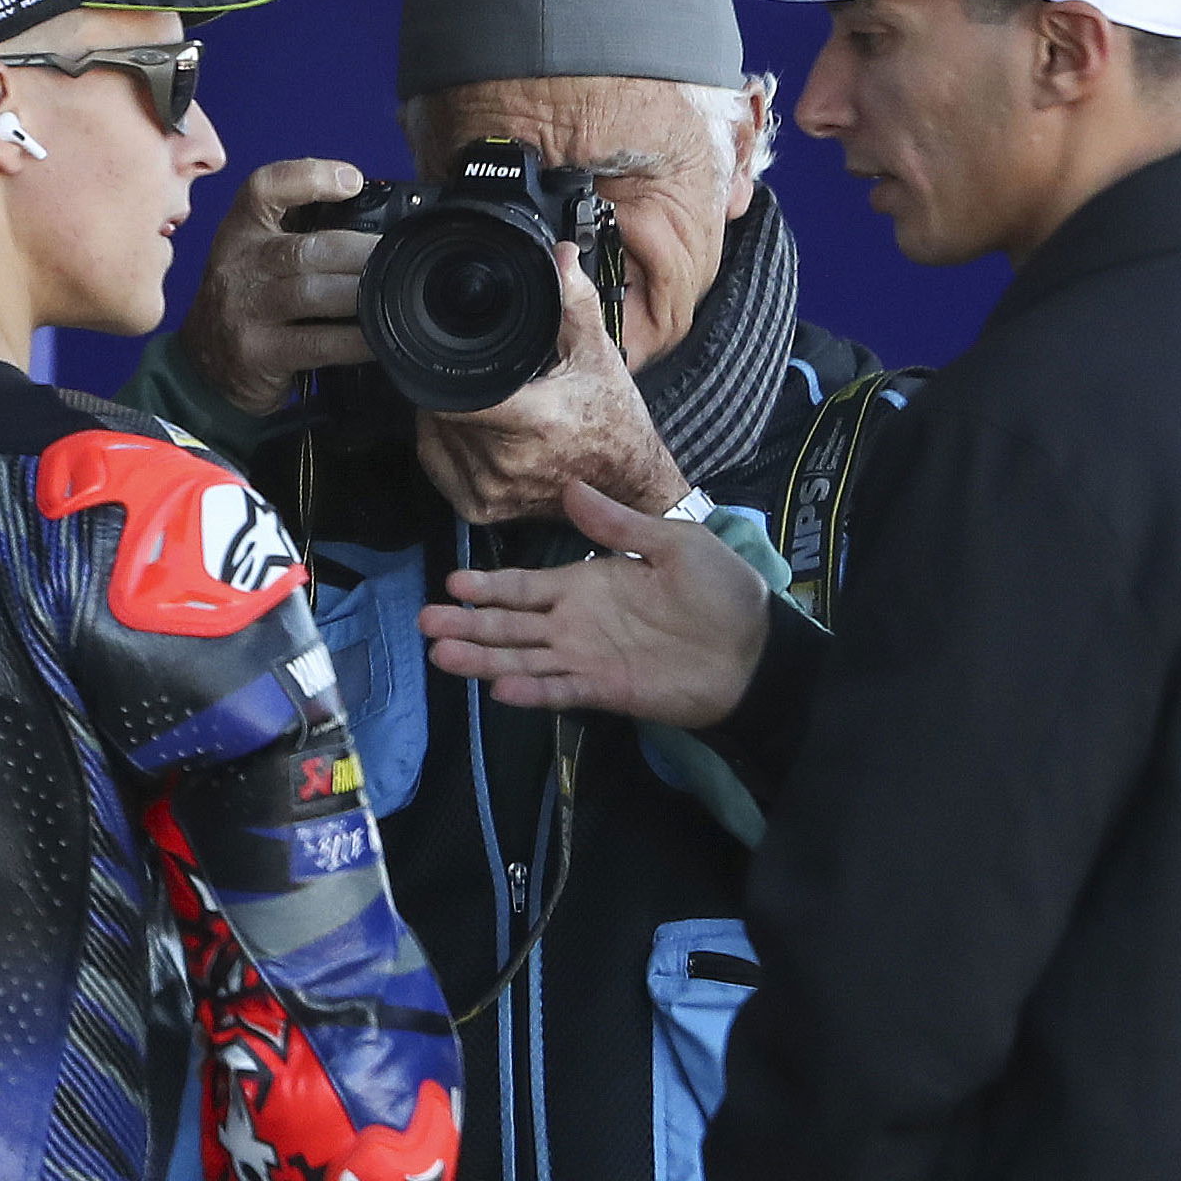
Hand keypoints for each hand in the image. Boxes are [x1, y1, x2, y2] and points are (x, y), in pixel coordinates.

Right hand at [181, 158, 376, 413]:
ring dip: (360, 293)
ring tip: (396, 293)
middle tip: (399, 254)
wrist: (204, 364)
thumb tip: (372, 226)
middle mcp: (238, 265)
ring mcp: (246, 311)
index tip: (353, 180)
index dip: (310, 176)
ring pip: (311, 293)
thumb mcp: (256, 257)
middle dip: (359, 251)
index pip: (265, 188)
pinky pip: (316, 344)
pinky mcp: (259, 353)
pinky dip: (354, 341)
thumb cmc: (247, 303)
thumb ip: (299, 237)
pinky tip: (379, 339)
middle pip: (304, 248)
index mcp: (241, 231)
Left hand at [413, 246, 688, 524]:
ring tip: (485, 403)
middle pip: (443, 409)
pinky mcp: (483, 510)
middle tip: (480, 375)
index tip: (449, 353)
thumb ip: (573, 300)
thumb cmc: (614, 421)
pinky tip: (473, 431)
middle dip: (454, 387)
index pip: (455, 395)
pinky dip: (445, 445)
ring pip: (437, 436)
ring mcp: (493, 490)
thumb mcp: (598, 352)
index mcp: (534, 421)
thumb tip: (559, 256)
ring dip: (448, 417)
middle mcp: (508, 462)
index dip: (443, 368)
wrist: (627, 482)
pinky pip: (438, 467)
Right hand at [419, 480, 770, 726]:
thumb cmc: (720, 592)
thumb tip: (570, 488)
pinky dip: (532, 692)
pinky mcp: (606, 690)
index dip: (488, 586)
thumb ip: (617, 525)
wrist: (755, 649)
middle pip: (511, 625)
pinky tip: (499, 689)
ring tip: (442, 656)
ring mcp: (587, 659)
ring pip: (523, 659)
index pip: (524, 587)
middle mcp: (577, 624)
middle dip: (468, 624)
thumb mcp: (672, 544)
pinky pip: (560, 691)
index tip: (450, 582)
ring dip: (484, 659)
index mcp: (588, 584)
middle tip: (425, 623)